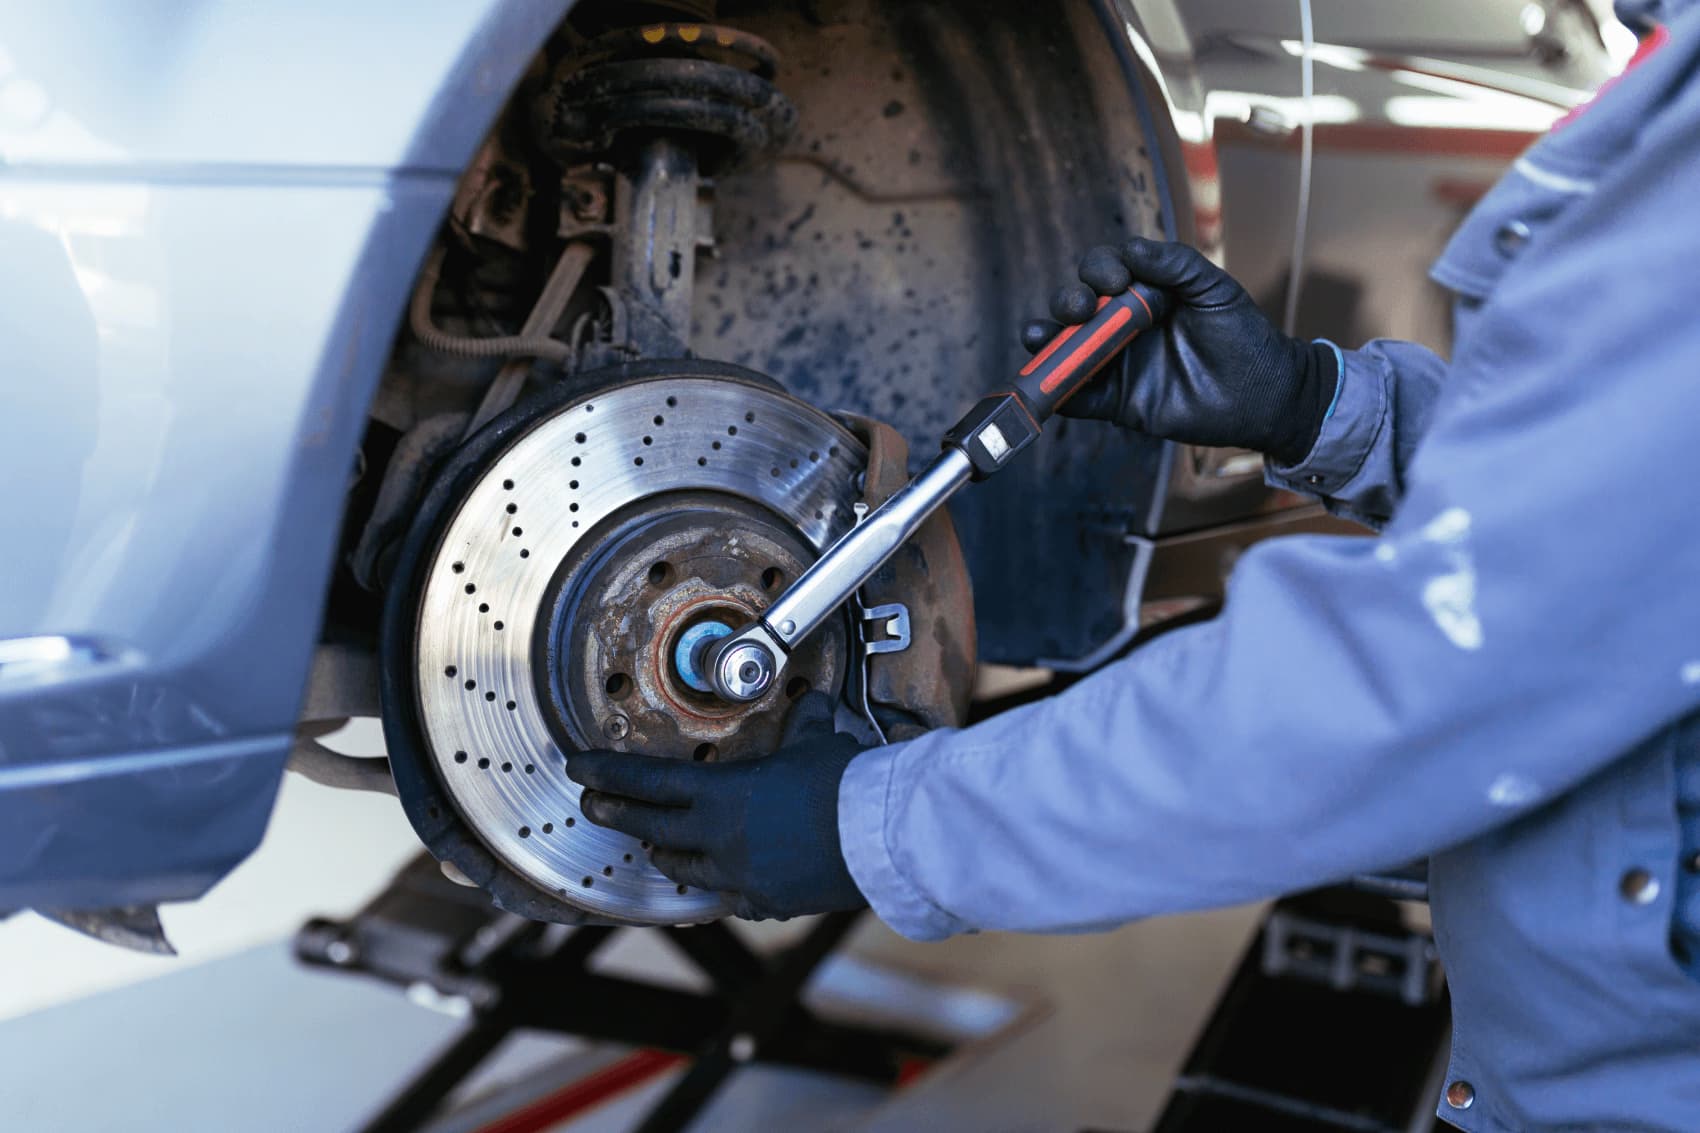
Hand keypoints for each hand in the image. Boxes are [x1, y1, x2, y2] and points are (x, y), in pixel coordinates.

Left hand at [564, 693, 868, 920]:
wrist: (880, 837)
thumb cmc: (846, 784)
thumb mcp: (816, 743)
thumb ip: (803, 725)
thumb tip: (812, 703)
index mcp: (721, 795)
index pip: (647, 782)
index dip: (607, 774)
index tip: (579, 769)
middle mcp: (718, 839)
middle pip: (649, 828)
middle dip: (616, 815)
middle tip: (591, 806)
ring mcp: (739, 876)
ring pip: (684, 870)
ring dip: (667, 854)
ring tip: (658, 846)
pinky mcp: (766, 902)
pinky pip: (731, 896)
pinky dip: (723, 885)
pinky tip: (726, 880)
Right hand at [1021, 238, 1338, 464]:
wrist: (1262, 394)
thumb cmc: (1242, 335)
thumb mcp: (1213, 289)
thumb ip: (1175, 264)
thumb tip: (1131, 250)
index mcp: (1143, 293)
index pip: (1103, 271)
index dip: (1099, 270)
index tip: (1117, 281)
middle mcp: (1121, 325)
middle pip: (1075, 307)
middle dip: (1067, 301)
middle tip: (1081, 308)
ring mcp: (1116, 363)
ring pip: (1065, 349)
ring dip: (1046, 341)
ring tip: (1042, 338)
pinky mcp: (1116, 402)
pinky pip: (1078, 398)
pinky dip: (1059, 392)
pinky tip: (1051, 383)